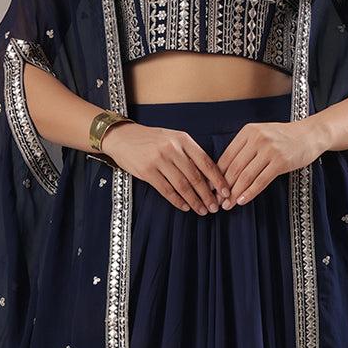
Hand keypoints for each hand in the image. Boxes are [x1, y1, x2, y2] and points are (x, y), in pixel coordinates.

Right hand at [99, 120, 231, 214]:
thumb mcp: (173, 139)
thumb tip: (209, 178)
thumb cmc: (151, 140)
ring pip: (183, 186)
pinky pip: (167, 190)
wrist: (122, 137)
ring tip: (202, 210)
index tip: (226, 193)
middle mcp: (172, 148)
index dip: (218, 180)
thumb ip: (190, 154)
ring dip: (194, 201)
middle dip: (208, 195)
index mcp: (183, 139)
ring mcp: (159, 159)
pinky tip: (185, 207)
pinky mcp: (147, 171)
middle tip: (215, 207)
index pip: (206, 162)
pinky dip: (178, 201)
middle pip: (196, 177)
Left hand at [217, 119, 327, 207]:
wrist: (310, 134)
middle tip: (217, 201)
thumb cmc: (284, 137)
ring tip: (228, 204)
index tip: (211, 188)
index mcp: (248, 132)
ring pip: (246, 176)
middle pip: (234, 168)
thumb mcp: (261, 134)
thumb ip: (245, 148)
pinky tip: (243, 201)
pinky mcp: (281, 161)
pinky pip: (261, 181)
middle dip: (224, 187)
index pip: (227, 156)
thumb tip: (225, 171)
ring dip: (235, 193)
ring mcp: (269, 150)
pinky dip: (250, 193)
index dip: (217, 175)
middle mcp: (257, 139)